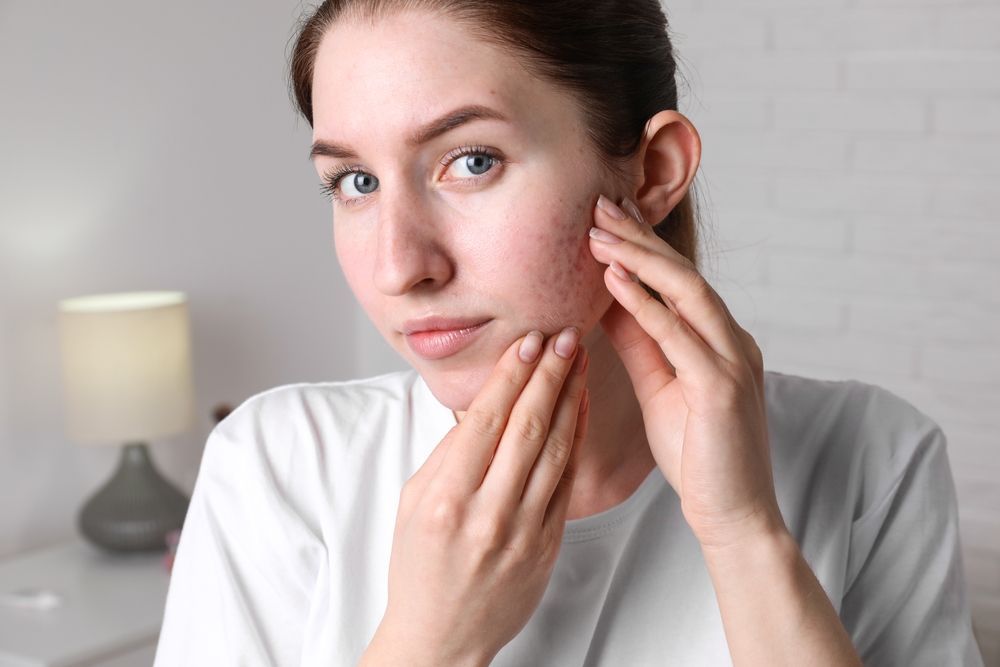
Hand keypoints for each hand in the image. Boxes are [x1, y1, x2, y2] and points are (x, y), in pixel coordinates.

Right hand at [373, 328, 590, 665]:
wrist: (441, 635)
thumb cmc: (419, 566)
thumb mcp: (413, 500)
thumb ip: (449, 451)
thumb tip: (481, 401)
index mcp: (445, 498)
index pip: (486, 419)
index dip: (511, 374)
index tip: (528, 340)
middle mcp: (487, 513)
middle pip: (528, 426)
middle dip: (550, 374)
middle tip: (565, 336)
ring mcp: (523, 532)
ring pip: (556, 449)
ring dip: (572, 398)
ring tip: (580, 361)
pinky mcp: (548, 545)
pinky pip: (567, 481)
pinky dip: (578, 439)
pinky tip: (581, 407)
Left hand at [587, 194, 783, 550]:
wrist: (732, 512)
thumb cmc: (696, 451)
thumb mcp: (659, 384)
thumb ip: (639, 341)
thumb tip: (607, 299)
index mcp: (721, 339)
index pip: (678, 280)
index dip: (642, 245)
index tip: (606, 217)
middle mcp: (733, 340)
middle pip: (683, 273)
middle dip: (639, 236)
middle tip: (599, 204)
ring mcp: (733, 360)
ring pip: (686, 291)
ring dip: (639, 258)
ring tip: (599, 231)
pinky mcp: (722, 386)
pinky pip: (678, 334)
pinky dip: (645, 303)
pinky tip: (614, 278)